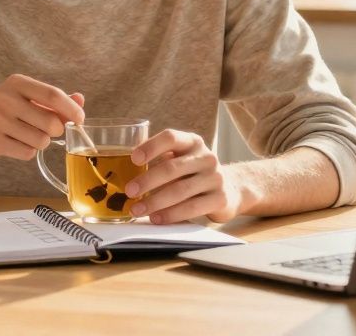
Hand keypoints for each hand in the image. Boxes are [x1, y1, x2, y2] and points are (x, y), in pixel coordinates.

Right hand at [0, 74, 84, 161]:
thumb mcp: (23, 98)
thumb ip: (51, 100)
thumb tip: (80, 99)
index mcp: (16, 83)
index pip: (53, 95)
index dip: (72, 109)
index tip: (79, 119)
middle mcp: (5, 99)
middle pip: (51, 123)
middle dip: (54, 131)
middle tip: (44, 129)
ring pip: (41, 141)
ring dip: (40, 143)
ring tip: (24, 136)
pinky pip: (27, 153)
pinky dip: (26, 152)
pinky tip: (13, 144)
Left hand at [126, 129, 241, 223]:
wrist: (231, 189)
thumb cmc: (194, 173)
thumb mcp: (181, 160)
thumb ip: (159, 161)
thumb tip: (123, 171)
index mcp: (192, 142)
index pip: (170, 137)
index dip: (151, 147)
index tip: (133, 159)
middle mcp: (206, 157)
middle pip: (171, 167)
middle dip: (147, 181)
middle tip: (129, 191)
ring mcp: (215, 178)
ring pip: (180, 190)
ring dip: (155, 202)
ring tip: (137, 210)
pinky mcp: (220, 199)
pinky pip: (191, 208)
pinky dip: (171, 214)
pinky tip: (156, 218)